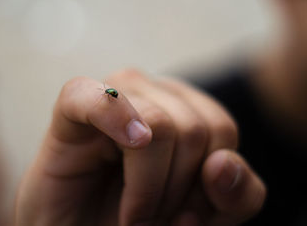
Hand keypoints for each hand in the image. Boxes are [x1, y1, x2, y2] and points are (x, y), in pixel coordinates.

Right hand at [14, 69, 265, 225]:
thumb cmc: (141, 216)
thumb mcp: (205, 213)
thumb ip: (236, 196)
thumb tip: (223, 164)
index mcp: (185, 108)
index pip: (221, 129)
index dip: (210, 183)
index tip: (186, 214)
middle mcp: (151, 94)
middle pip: (193, 129)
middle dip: (177, 191)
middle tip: (153, 218)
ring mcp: (111, 97)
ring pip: (158, 124)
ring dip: (148, 189)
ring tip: (131, 215)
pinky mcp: (70, 110)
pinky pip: (90, 97)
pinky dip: (114, 118)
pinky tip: (129, 142)